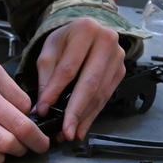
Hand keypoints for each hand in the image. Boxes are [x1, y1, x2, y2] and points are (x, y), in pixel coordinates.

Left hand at [33, 18, 125, 141]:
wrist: (87, 29)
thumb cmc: (66, 39)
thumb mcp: (49, 50)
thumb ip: (46, 77)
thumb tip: (42, 107)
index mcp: (85, 30)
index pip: (68, 68)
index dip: (55, 91)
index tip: (44, 110)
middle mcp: (106, 41)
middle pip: (89, 83)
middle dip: (75, 111)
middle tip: (65, 131)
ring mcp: (117, 57)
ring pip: (99, 94)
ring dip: (84, 117)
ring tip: (70, 132)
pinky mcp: (120, 71)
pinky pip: (106, 97)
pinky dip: (92, 114)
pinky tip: (82, 126)